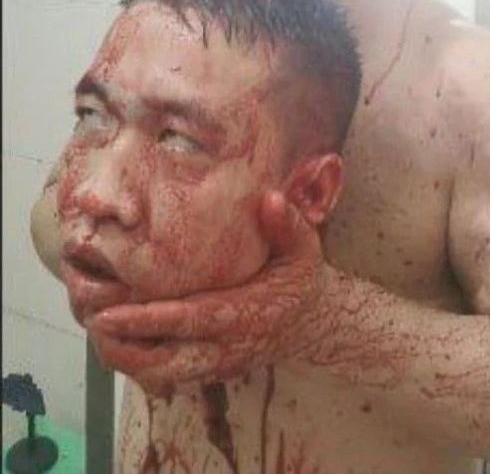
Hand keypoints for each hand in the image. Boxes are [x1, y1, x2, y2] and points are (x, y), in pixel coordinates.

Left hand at [88, 191, 327, 394]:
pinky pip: (169, 375)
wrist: (314, 324)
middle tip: (90, 323)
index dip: (147, 320)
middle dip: (124, 346)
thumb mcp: (304, 248)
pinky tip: (117, 341)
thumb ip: (288, 224)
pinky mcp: (212, 370)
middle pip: (166, 359)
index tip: (109, 315)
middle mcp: (227, 346)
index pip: (188, 321)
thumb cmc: (301, 278)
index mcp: (245, 313)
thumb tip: (268, 199)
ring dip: (127, 357)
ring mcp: (218, 363)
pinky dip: (141, 363)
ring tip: (96, 331)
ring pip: (163, 373)